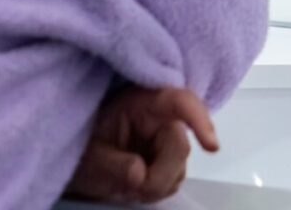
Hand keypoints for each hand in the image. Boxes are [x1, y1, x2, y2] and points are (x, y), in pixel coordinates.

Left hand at [65, 86, 218, 204]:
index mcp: (143, 102)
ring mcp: (167, 136)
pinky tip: (137, 187)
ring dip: (157, 184)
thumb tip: (140, 175)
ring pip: (180, 166)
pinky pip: (175, 177)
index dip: (200, 118)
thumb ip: (113, 167)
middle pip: (179, 145)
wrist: (78, 163)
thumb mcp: (88, 159)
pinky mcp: (168, 156)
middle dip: (160, 174)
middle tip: (132, 190)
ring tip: (127, 186)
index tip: (212, 147)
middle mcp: (162, 115)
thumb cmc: (82, 150)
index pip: (180, 101)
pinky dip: (159, 188)